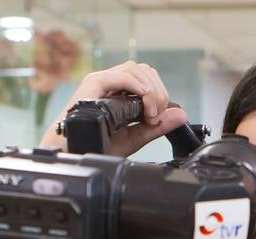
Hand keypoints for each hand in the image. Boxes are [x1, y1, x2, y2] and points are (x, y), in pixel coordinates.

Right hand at [38, 60, 188, 156]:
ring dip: (149, 90)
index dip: (159, 94)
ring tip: (149, 113)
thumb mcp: (134, 137)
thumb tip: (181, 115)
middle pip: (144, 71)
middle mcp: (112, 83)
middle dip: (157, 92)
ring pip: (135, 69)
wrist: (74, 152)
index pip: (148, 78)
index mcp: (121, 92)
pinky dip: (136, 85)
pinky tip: (144, 99)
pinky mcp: (93, 84)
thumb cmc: (98, 145)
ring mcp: (102, 81)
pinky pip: (120, 75)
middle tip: (155, 116)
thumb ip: (157, 127)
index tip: (157, 118)